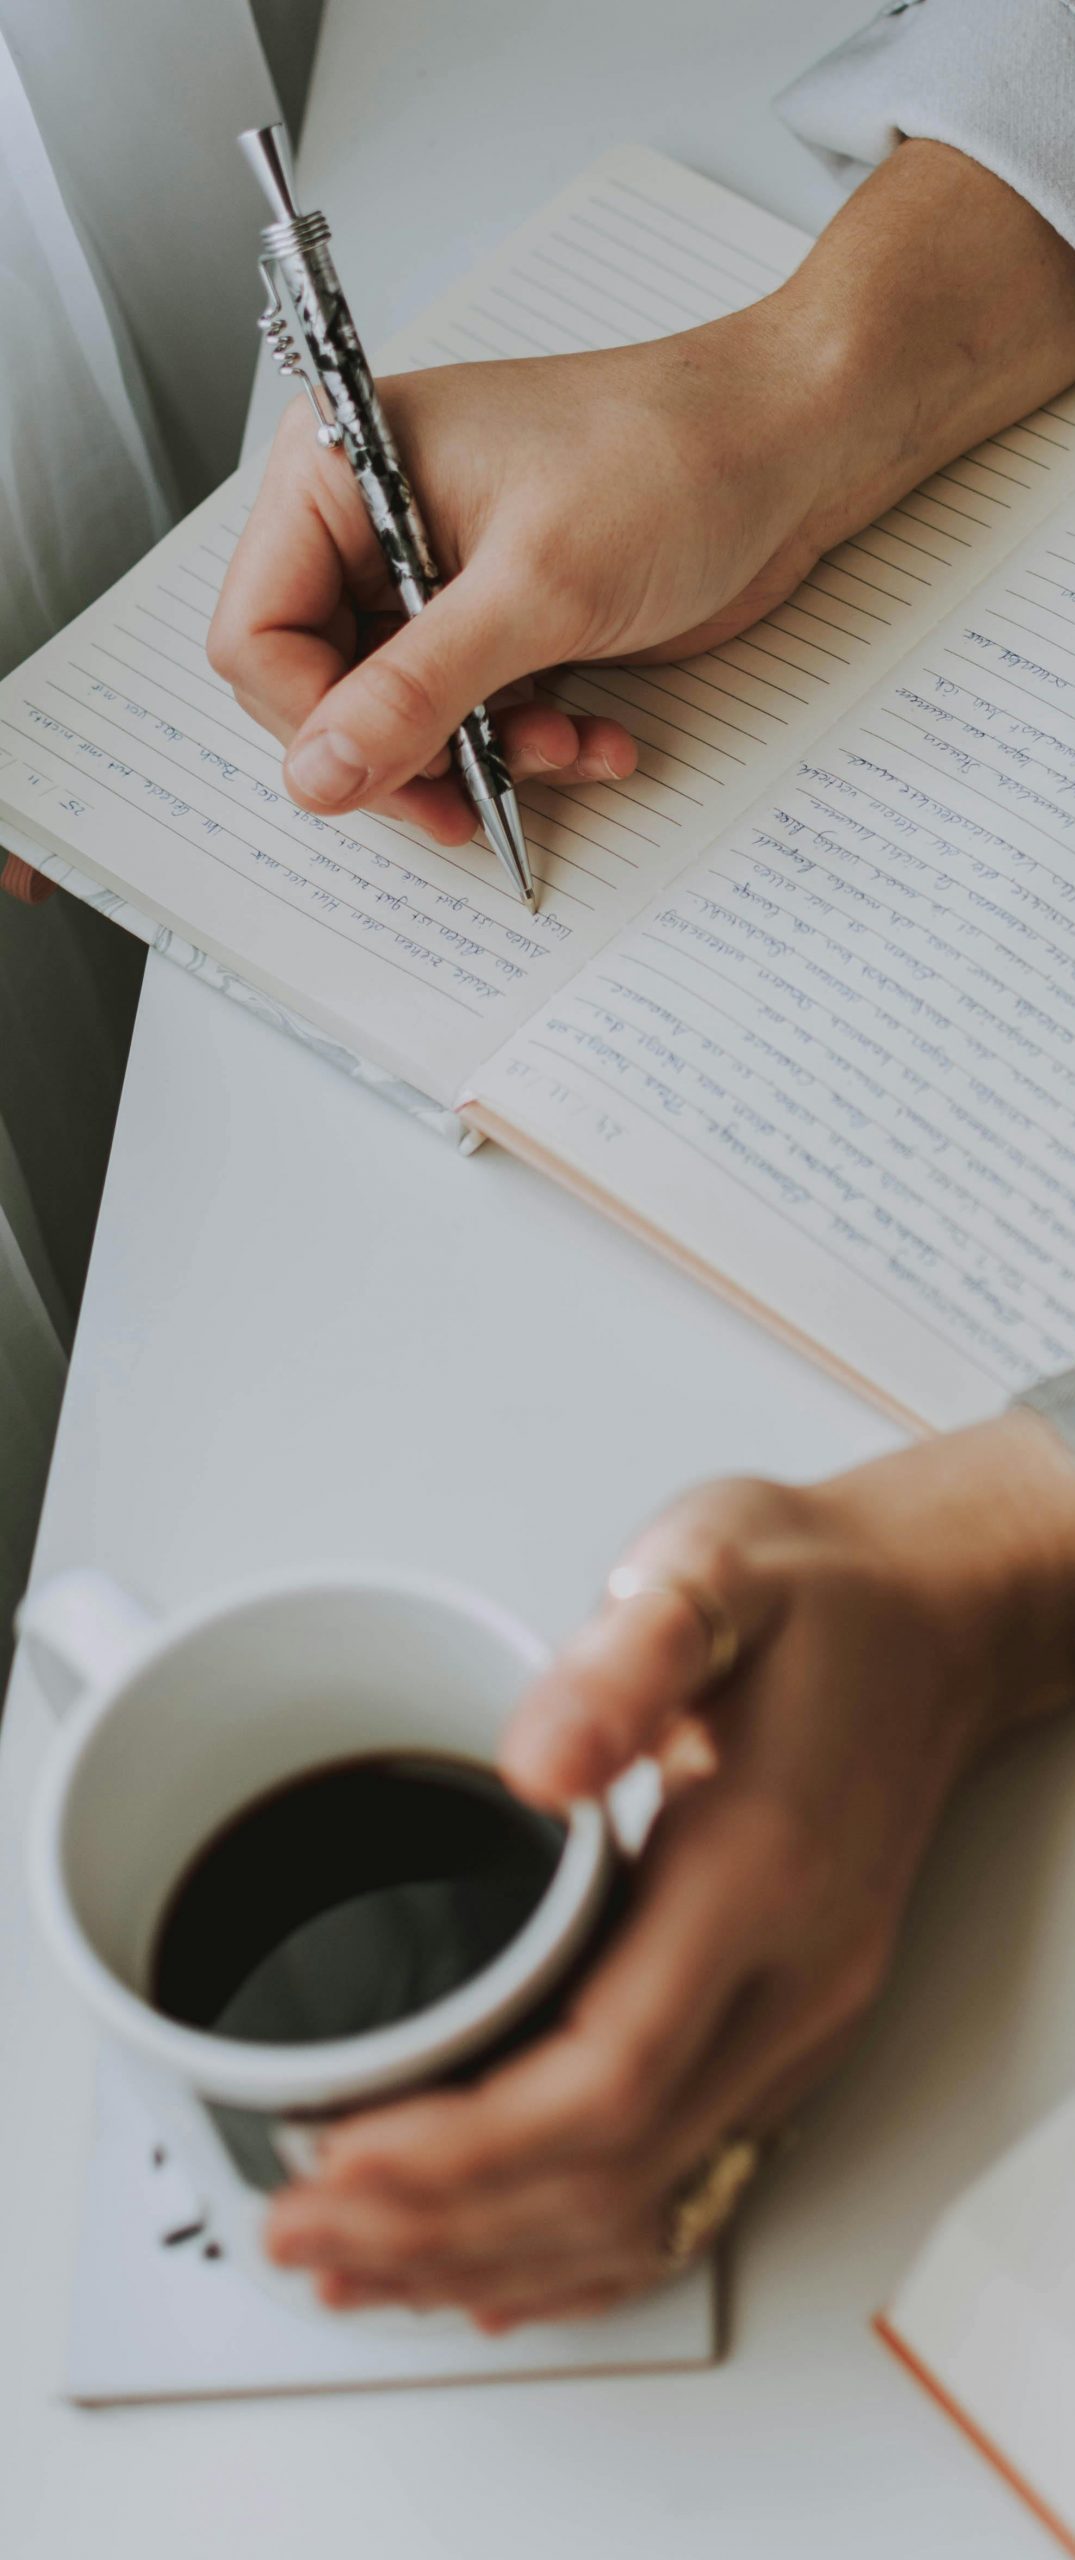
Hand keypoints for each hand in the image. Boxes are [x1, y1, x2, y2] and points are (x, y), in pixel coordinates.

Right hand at [209, 142, 1074, 845]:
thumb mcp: (534, 590)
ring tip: (561, 750)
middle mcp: (372, 522)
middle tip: (471, 792)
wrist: (795, 447)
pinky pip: (474, 720)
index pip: (256, 634)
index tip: (385, 774)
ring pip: (402, 722)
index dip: (312, 722)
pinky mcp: (499, 618)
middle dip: (407, 753)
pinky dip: (532, 747)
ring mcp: (435, 575)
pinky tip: (597, 737)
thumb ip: (413, 692)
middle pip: (321, 692)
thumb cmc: (672, 461)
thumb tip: (317, 774)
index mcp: (340, 471)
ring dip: (482, 761)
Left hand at [266, 1410, 1074, 2328]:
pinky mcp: (789, 2027)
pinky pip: (686, 2177)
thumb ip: (628, 1659)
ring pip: (647, 2198)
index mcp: (760, 1877)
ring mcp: (802, 2017)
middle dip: (442, 2224)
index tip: (341, 2156)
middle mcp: (796, 1976)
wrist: (932, 1617)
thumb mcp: (711, 1567)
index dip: (466, 2146)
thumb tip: (539, 1761)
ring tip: (356, 2263)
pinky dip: (580, 2247)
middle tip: (298, 2227)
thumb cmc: (816, 1593)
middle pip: (616, 2171)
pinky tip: (500, 2267)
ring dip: (493, 2253)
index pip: (610, 2075)